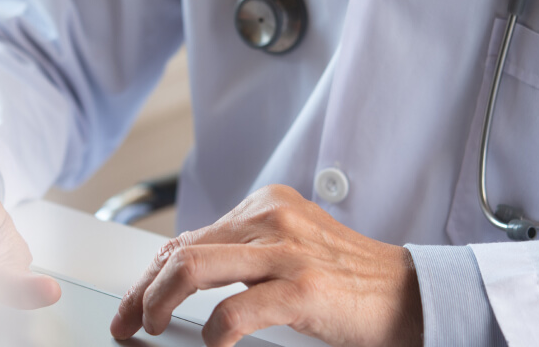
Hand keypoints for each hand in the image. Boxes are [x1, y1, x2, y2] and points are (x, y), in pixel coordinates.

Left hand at [109, 185, 421, 346]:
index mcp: (264, 206)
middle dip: (141, 291)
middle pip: (179, 251)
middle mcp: (270, 219)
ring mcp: (287, 251)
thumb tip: (179, 277)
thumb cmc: (348, 278)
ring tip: (153, 327)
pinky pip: (235, 310)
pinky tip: (213, 343)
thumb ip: (241, 254)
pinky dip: (214, 332)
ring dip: (158, 303)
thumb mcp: (288, 249)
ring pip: (192, 268)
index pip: (186, 237)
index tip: (132, 303)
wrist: (409, 294)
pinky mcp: (304, 288)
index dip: (149, 274)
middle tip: (129, 322)